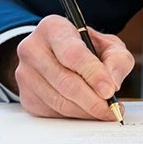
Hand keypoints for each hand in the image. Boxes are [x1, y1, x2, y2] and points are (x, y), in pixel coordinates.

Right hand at [9, 15, 134, 119]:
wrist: (57, 54)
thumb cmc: (85, 48)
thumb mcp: (108, 44)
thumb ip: (117, 59)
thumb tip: (113, 83)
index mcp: (53, 28)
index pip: (72, 54)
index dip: (93, 74)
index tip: (110, 90)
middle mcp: (33, 49)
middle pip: (65, 81)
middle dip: (93, 99)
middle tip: (112, 108)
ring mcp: (25, 74)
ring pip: (59, 101)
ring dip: (86, 111)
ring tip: (105, 111)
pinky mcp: (26, 96)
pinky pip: (52, 112)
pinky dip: (74, 115)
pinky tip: (88, 111)